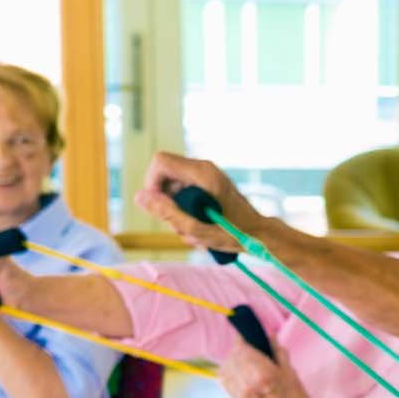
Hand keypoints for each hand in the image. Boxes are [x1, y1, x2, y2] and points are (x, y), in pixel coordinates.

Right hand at [133, 152, 265, 253]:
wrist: (259, 234)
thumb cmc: (234, 234)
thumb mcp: (197, 229)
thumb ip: (167, 213)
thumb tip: (139, 197)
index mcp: (203, 174)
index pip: (160, 162)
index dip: (152, 184)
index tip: (161, 208)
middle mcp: (204, 168)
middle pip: (164, 175)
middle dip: (165, 202)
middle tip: (182, 226)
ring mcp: (206, 175)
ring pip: (172, 186)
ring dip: (175, 211)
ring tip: (193, 230)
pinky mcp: (207, 184)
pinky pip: (183, 192)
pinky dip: (184, 211)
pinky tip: (198, 227)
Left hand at [218, 337, 314, 397]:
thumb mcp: (290, 372)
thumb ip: (277, 352)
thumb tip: (270, 336)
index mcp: (262, 374)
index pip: (242, 349)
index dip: (242, 339)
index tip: (245, 336)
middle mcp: (247, 384)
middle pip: (233, 358)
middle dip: (238, 350)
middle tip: (246, 347)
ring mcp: (240, 395)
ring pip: (226, 369)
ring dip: (232, 361)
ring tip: (242, 360)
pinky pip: (225, 382)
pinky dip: (229, 373)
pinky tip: (238, 372)